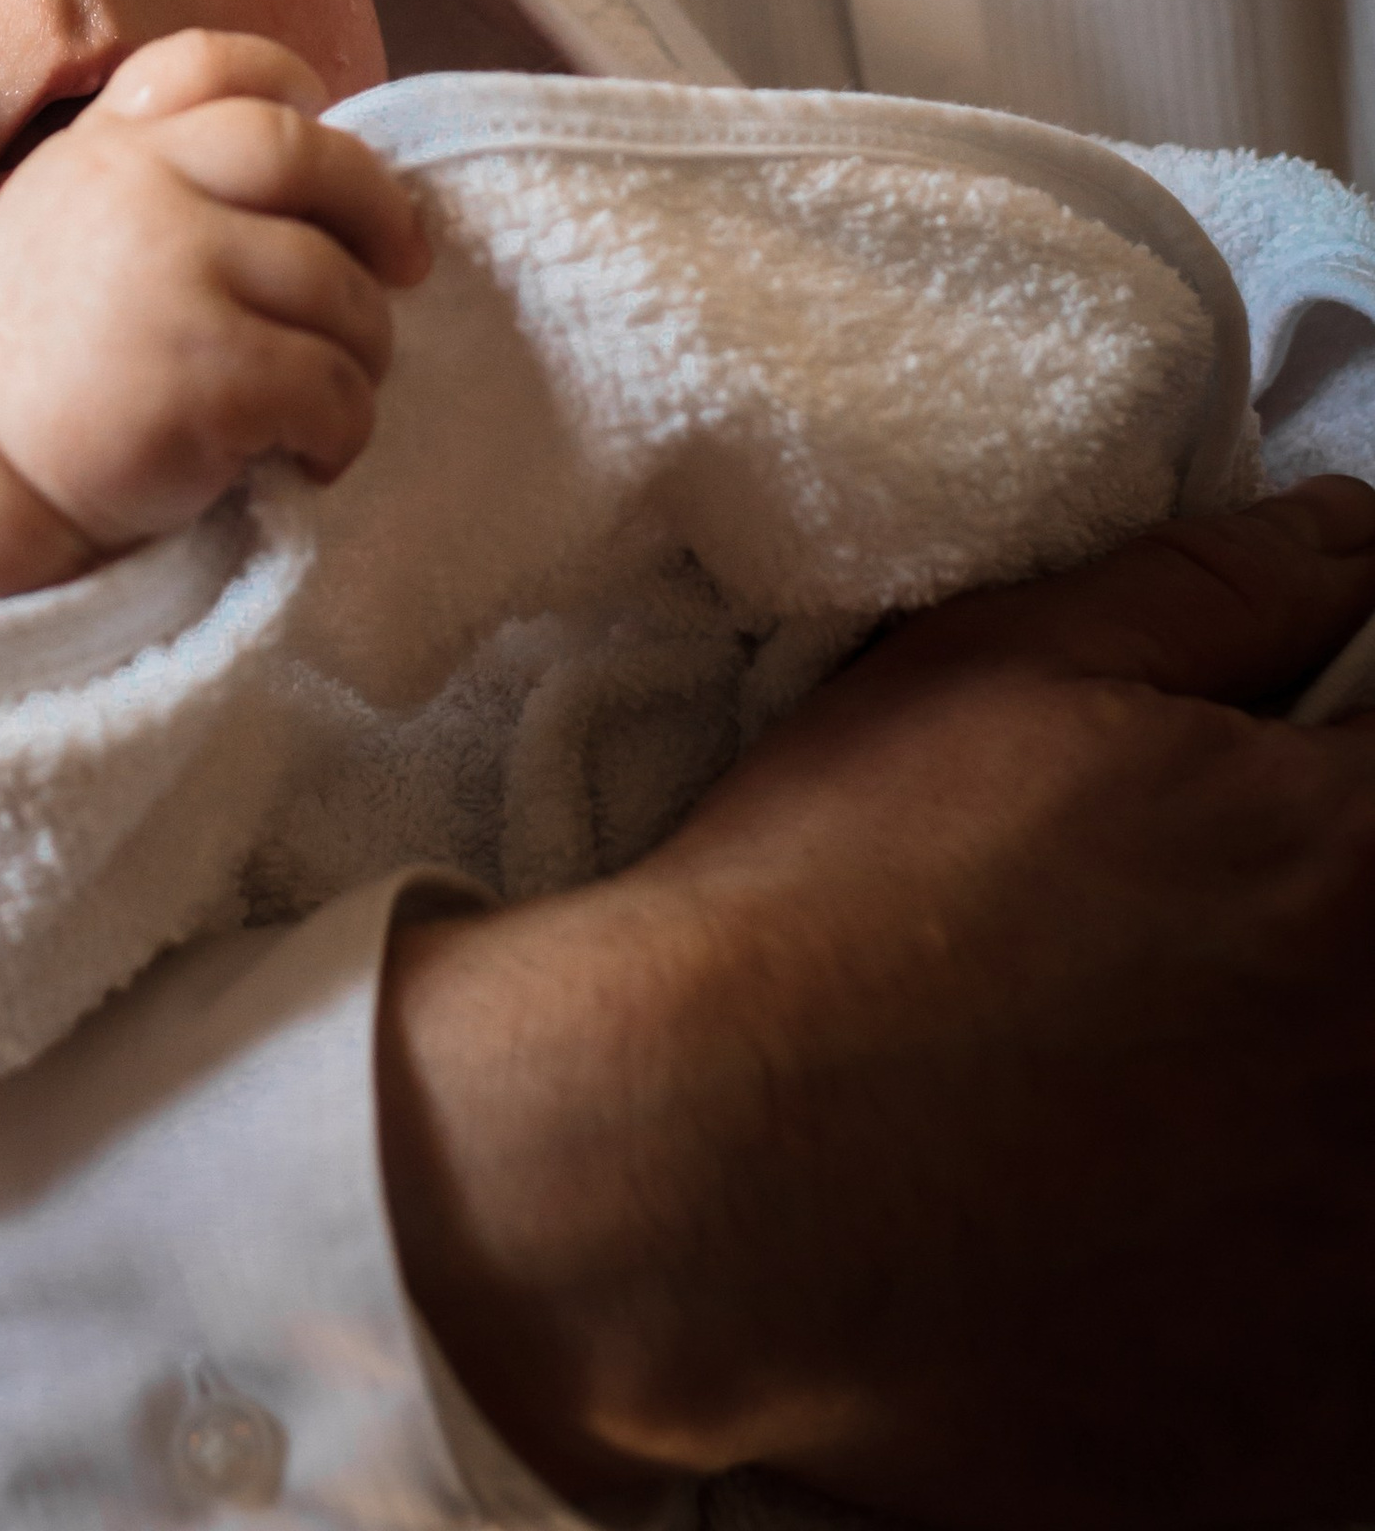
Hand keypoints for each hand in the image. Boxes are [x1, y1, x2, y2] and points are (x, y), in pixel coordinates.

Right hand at [0, 29, 427, 551]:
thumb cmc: (45, 352)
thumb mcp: (68, 214)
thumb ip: (156, 167)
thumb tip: (319, 154)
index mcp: (107, 144)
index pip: (217, 63)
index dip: (292, 82)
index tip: (328, 128)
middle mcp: (136, 187)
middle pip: (307, 155)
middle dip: (379, 210)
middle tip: (405, 264)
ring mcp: (170, 273)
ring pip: (340, 286)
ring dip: (366, 349)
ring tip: (334, 391)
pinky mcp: (203, 372)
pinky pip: (332, 384)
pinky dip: (346, 426)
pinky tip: (313, 454)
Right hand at [380, 479, 1374, 1525]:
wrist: (678, 1182)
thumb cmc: (833, 903)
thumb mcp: (1003, 666)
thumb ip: (1222, 587)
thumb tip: (1354, 543)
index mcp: (1361, 867)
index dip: (1340, 783)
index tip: (1277, 803)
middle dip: (1314, 943)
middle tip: (1183, 951)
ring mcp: (1367, 1281)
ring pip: (1369, 1164)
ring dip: (1305, 1118)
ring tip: (1148, 1096)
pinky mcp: (1308, 1441)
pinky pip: (1345, 1366)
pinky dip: (1281, 1299)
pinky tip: (1155, 1244)